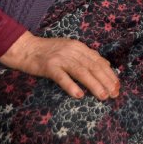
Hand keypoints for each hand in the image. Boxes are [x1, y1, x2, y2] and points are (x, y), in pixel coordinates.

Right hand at [0, 31, 118, 99]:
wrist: (25, 48)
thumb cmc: (48, 52)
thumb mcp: (70, 49)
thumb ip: (86, 57)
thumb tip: (106, 66)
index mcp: (79, 47)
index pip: (99, 61)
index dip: (110, 74)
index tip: (117, 86)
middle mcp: (72, 51)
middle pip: (93, 67)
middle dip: (106, 81)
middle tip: (114, 94)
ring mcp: (60, 58)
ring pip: (81, 72)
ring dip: (94, 85)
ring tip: (103, 96)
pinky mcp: (49, 66)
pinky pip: (62, 77)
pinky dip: (71, 86)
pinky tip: (79, 95)